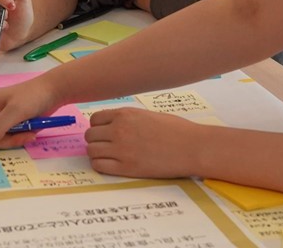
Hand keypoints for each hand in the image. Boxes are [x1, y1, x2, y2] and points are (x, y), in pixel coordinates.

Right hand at [0, 74, 58, 148]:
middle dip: (2, 141)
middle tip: (20, 132)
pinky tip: (32, 129)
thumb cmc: (31, 97)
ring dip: (14, 140)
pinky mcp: (8, 127)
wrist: (52, 92)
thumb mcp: (14, 113)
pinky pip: (8, 142)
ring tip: (29, 129)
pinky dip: (20, 139)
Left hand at [84, 108, 201, 177]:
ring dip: (97, 153)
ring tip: (109, 156)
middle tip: (106, 146)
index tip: (104, 132)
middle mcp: (119, 130)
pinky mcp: (127, 167)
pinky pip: (99, 166)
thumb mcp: (147, 114)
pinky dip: (101, 165)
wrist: (192, 147)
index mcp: (125, 114)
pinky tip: (111, 165)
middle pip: (90, 136)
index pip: (95, 120)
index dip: (98, 127)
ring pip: (91, 151)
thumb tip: (111, 125)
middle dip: (96, 140)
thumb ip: (127, 119)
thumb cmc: (176, 129)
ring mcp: (121, 149)